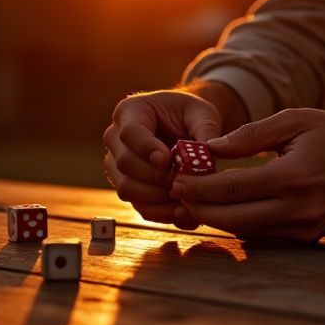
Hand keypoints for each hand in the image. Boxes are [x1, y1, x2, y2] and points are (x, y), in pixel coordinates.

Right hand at [102, 88, 224, 228]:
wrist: (186, 127)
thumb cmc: (190, 115)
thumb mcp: (202, 113)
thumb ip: (205, 128)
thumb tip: (208, 153)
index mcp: (130, 112)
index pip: (130, 132)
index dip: (147, 148)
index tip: (167, 159)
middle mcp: (116, 138)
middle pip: (125, 163)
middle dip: (156, 176)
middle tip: (182, 181)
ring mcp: (117, 165)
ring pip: (126, 188)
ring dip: (157, 198)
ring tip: (185, 197)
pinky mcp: (128, 187)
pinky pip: (138, 205)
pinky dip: (160, 213)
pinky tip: (182, 211)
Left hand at [170, 108, 324, 240]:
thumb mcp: (297, 121)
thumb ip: (251, 135)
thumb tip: (211, 147)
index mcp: (293, 177)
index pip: (231, 189)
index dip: (198, 187)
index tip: (176, 179)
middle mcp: (298, 210)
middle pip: (232, 219)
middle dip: (200, 208)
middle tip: (178, 193)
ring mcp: (305, 229)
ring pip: (246, 233)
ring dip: (217, 219)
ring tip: (196, 201)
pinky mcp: (310, 238)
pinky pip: (265, 236)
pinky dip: (242, 224)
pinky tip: (227, 209)